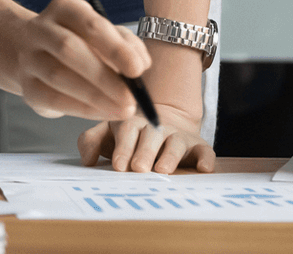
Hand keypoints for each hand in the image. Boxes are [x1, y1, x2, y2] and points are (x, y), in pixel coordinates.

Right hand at [13, 0, 151, 121]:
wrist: (35, 52)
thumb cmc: (81, 41)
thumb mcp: (103, 33)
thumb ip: (125, 44)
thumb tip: (142, 64)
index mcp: (64, 8)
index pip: (90, 24)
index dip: (115, 47)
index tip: (138, 70)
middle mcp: (41, 29)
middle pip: (69, 49)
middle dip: (104, 76)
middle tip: (132, 97)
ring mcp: (30, 58)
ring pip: (58, 76)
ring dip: (95, 97)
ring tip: (123, 110)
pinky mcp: (27, 86)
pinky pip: (53, 100)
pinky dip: (82, 110)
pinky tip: (104, 113)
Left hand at [79, 101, 213, 173]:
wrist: (164, 126)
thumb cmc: (129, 137)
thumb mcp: (108, 135)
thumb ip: (92, 141)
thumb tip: (87, 159)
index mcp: (132, 122)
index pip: (127, 129)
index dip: (123, 147)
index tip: (118, 165)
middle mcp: (156, 127)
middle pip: (151, 135)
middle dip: (145, 151)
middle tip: (138, 168)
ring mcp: (178, 135)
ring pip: (176, 142)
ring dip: (170, 155)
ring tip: (163, 170)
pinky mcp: (197, 146)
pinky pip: (204, 150)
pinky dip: (205, 158)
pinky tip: (204, 169)